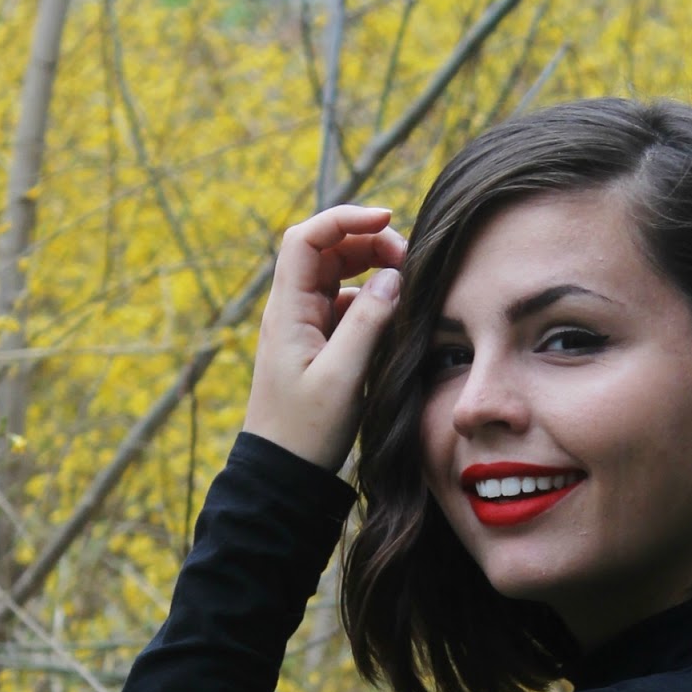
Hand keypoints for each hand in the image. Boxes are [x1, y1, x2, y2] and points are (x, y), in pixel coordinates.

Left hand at [243, 204, 405, 471]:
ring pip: (338, 278)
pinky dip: (372, 303)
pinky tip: (396, 319)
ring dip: (372, 271)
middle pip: (326, 251)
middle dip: (368, 244)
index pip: (307, 238)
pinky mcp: (317, 347)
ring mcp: (304, 328)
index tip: (389, 219)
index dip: (345, 219)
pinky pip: (346, 309)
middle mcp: (292, 311)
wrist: (282, 472)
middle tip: (409, 259)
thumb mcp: (343, 377)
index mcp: (287, 310)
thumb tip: (393, 277)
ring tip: (408, 285)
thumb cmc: (306, 430)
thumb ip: (369, 323)